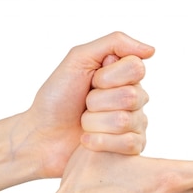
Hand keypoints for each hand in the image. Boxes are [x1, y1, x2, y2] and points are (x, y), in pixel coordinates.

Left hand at [16, 32, 153, 178]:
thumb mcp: (78, 59)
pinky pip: (129, 144)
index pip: (136, 68)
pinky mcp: (130, 149)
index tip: (91, 81)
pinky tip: (86, 142)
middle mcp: (135, 99)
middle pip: (132, 96)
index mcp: (125, 76)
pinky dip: (99, 142)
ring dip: (93, 122)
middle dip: (97, 101)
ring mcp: (135, 125)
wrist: (40, 136)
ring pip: (125, 121)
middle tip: (84, 105)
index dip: (108, 76)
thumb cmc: (56, 98)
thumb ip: (115, 43)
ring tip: (83, 124)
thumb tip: (152, 51)